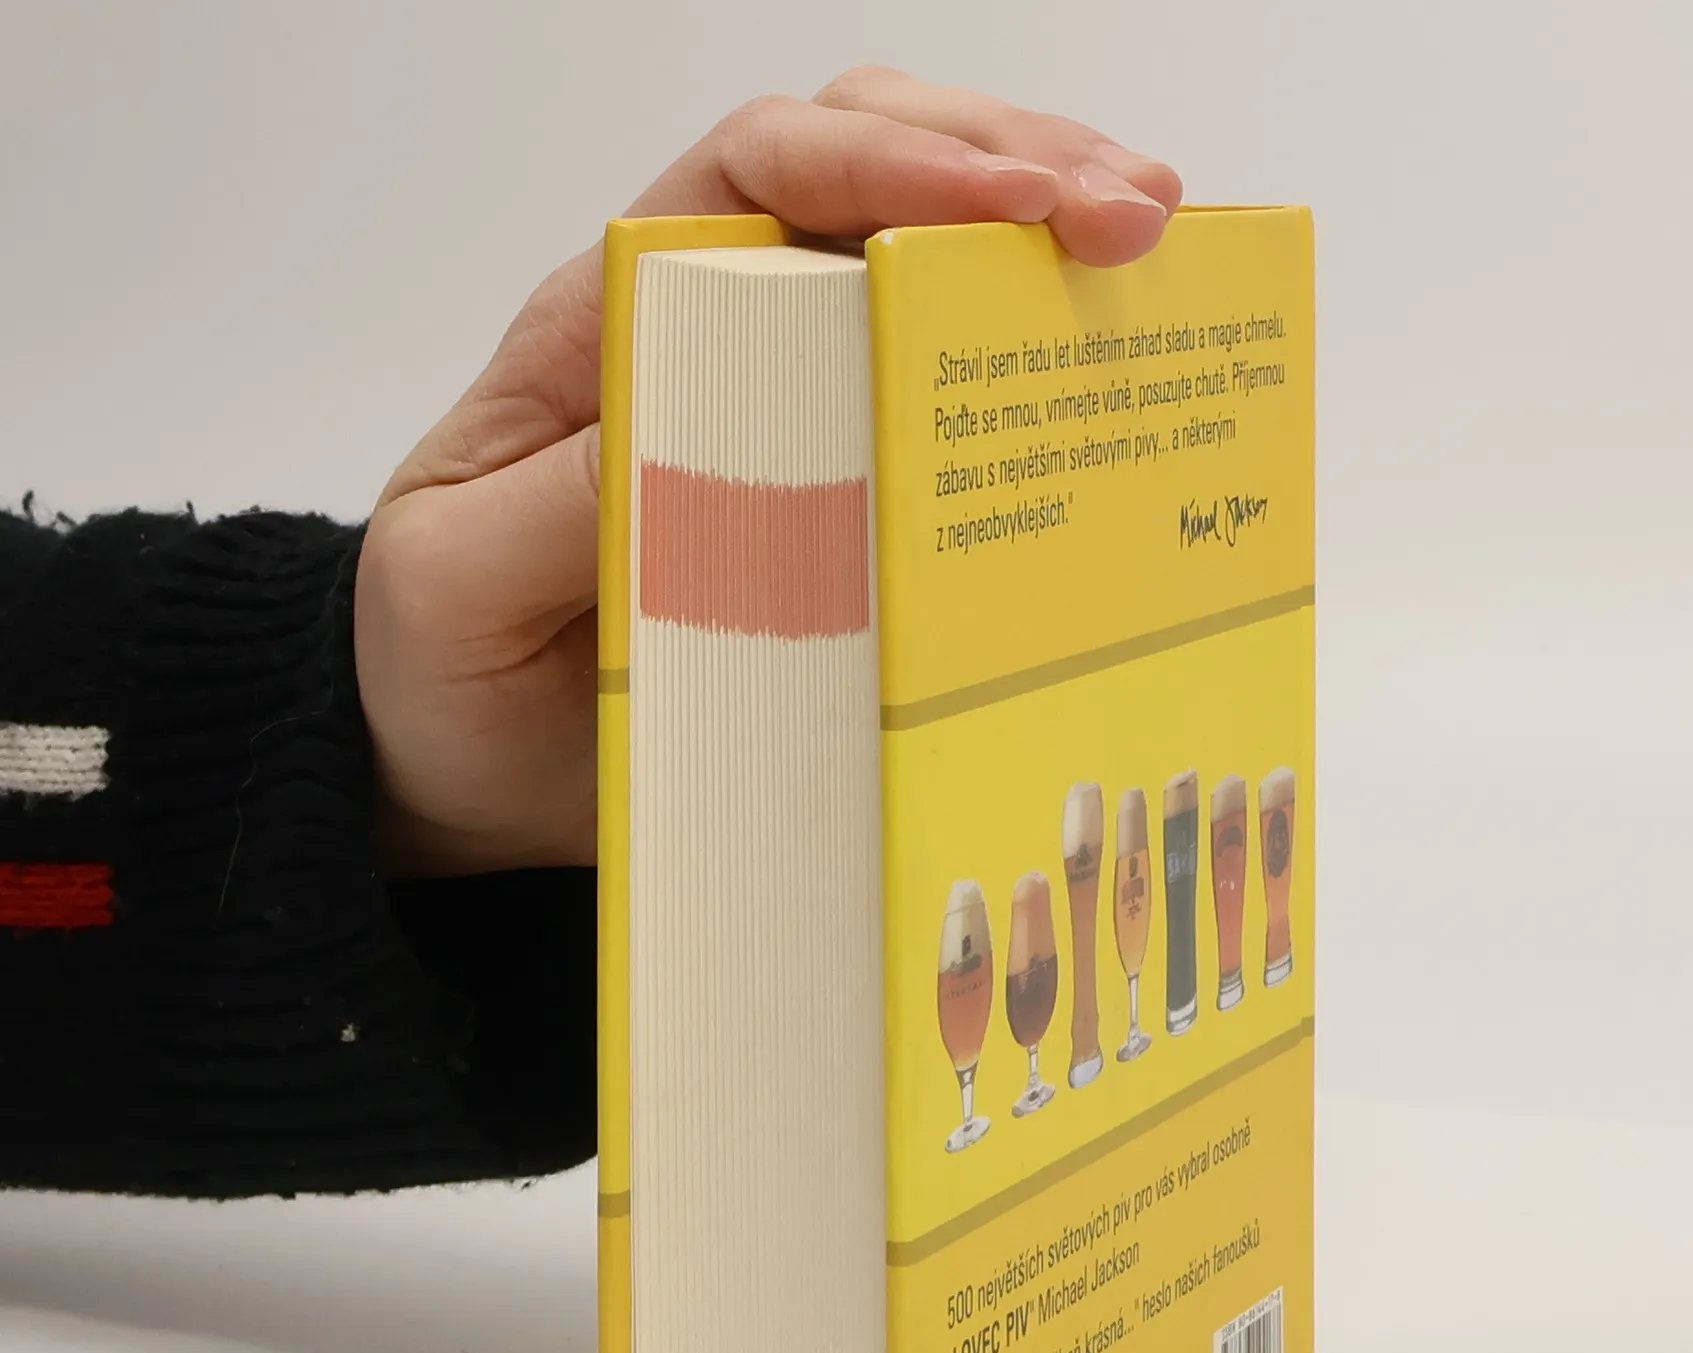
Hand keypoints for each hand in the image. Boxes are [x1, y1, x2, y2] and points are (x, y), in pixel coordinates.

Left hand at [355, 69, 1182, 875]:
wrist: (463, 769)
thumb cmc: (445, 671)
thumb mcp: (458, 584)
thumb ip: (555, 505)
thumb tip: (695, 434)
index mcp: (612, 328)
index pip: (755, 175)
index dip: (885, 159)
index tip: (1007, 205)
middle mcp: (710, 339)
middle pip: (869, 174)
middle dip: (1011, 165)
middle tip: (1139, 211)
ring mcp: (785, 413)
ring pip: (922, 264)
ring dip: (1046, 239)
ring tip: (1163, 250)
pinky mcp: (837, 498)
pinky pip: (941, 405)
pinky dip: (1033, 370)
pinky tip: (1116, 364)